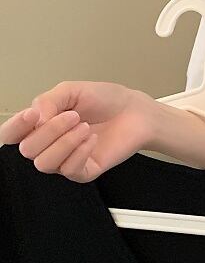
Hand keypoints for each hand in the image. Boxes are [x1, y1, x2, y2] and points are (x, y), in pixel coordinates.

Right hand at [0, 81, 154, 182]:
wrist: (135, 111)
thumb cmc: (105, 100)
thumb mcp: (71, 91)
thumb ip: (47, 101)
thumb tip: (34, 119)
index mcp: (40, 125)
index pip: (10, 136)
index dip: (15, 127)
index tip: (33, 115)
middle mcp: (49, 145)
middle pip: (27, 150)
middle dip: (50, 131)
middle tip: (74, 116)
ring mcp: (66, 160)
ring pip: (45, 163)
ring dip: (65, 142)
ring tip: (85, 127)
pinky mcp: (84, 171)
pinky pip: (69, 170)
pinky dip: (80, 152)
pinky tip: (93, 138)